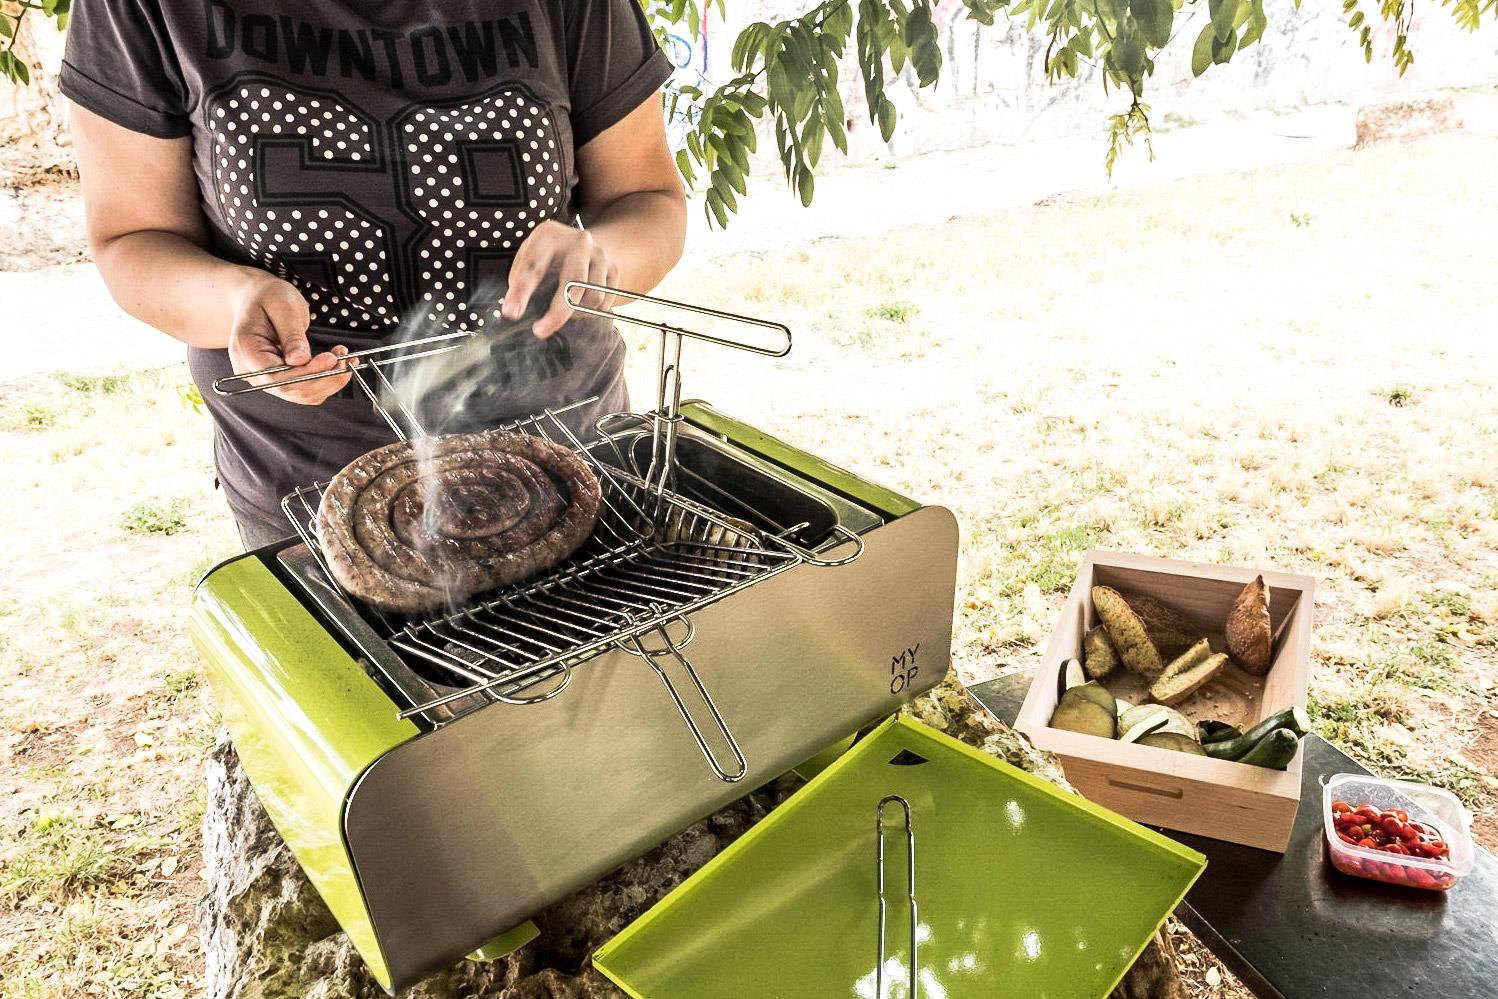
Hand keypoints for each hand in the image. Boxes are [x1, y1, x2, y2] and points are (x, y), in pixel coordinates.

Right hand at [228, 273, 353, 404]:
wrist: (259, 299)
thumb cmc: (269, 297)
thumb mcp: (282, 307)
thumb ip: (291, 335)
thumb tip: (300, 361)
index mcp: (246, 351)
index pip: (276, 376)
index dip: (306, 373)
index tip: (331, 358)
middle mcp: (252, 372)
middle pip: (291, 389)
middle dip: (324, 377)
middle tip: (346, 357)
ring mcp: (266, 379)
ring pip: (302, 394)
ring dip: (329, 380)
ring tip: (345, 357)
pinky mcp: (281, 380)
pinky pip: (307, 389)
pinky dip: (326, 380)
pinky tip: (339, 365)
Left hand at [501, 220, 618, 338]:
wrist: (583, 245)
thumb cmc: (548, 258)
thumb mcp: (530, 259)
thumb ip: (522, 282)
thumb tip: (514, 312)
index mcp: (549, 236)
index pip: (534, 266)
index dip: (521, 292)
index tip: (511, 312)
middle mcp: (578, 241)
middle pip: (573, 284)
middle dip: (557, 313)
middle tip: (540, 331)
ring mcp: (600, 254)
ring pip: (592, 298)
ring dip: (576, 311)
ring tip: (564, 304)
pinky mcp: (614, 269)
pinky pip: (604, 303)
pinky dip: (589, 310)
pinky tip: (580, 300)